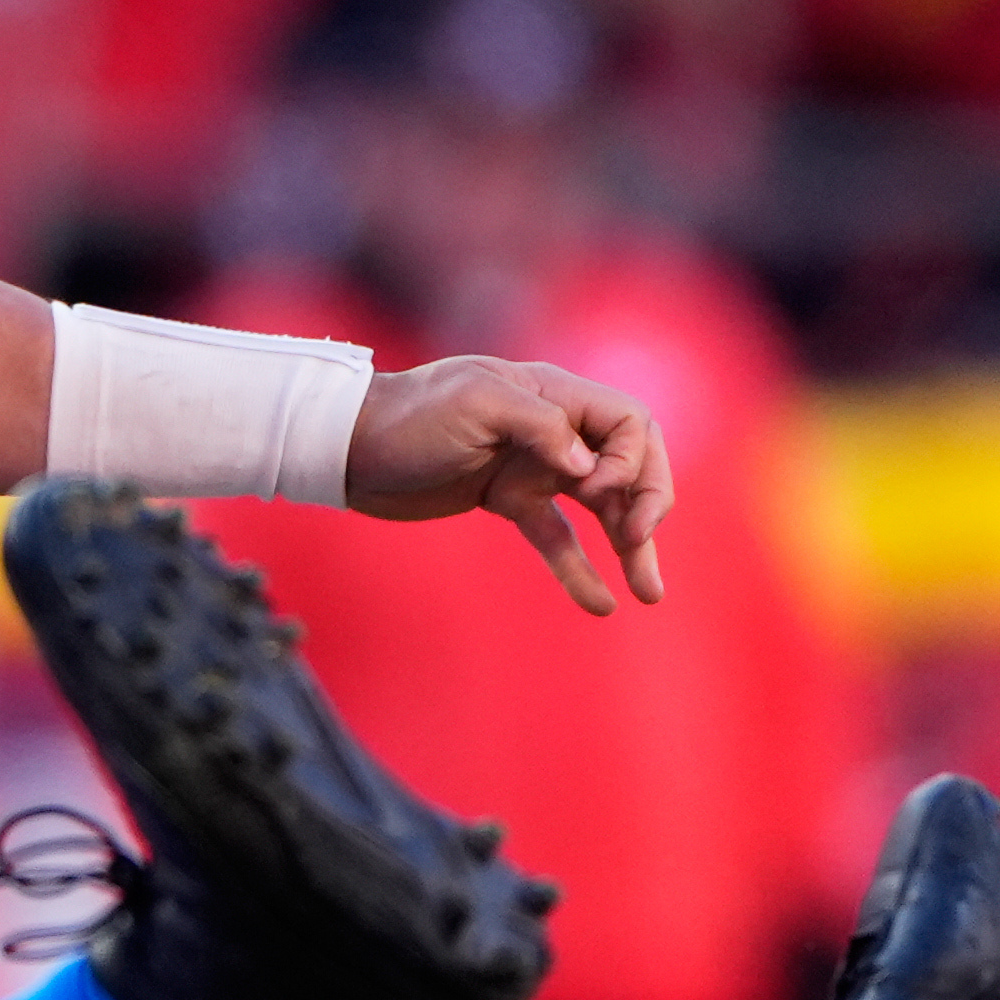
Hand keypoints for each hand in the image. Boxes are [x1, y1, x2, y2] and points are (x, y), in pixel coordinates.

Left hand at [342, 353, 672, 612]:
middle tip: (638, 542)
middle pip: (629, 465)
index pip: (629, 424)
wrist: (349, 446)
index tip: (592, 491)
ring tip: (650, 594)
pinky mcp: (508, 500)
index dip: (630, 462)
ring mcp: (532, 467)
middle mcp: (552, 429)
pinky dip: (579, 568)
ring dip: (630, 546)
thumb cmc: (410, 416)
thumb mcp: (475, 403)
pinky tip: (600, 604)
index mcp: (554, 394)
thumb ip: (539, 425)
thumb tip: (588, 465)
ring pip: (601, 507)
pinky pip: (557, 537)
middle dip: (648, 504)